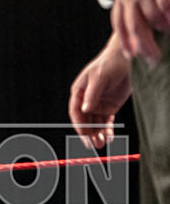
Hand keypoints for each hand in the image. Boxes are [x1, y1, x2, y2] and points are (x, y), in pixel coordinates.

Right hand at [69, 34, 131, 148]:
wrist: (127, 58)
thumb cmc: (110, 63)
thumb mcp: (100, 77)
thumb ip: (92, 94)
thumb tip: (85, 110)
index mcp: (79, 92)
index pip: (76, 111)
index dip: (79, 123)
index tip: (84, 134)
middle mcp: (86, 101)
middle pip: (85, 120)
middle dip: (88, 133)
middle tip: (92, 145)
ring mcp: (98, 104)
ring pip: (95, 123)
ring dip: (97, 134)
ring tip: (101, 144)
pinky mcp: (110, 107)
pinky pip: (106, 122)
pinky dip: (107, 130)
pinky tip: (109, 137)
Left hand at [112, 0, 169, 67]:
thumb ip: (136, 7)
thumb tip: (138, 38)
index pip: (119, 23)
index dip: (125, 41)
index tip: (132, 56)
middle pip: (136, 27)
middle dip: (145, 47)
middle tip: (154, 60)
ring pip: (154, 17)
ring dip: (163, 28)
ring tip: (168, 32)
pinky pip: (166, 5)